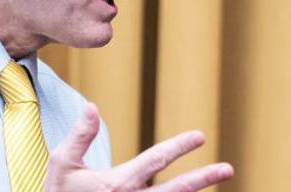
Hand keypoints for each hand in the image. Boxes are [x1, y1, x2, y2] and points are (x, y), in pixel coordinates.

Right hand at [45, 104, 233, 190]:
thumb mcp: (62, 164)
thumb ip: (80, 136)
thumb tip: (92, 106)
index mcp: (117, 184)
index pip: (155, 161)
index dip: (179, 147)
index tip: (200, 137)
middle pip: (176, 190)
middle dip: (203, 178)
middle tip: (228, 168)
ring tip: (219, 181)